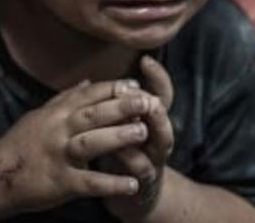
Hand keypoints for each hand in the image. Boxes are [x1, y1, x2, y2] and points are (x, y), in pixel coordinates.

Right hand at [0, 79, 151, 213]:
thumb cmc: (19, 144)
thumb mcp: (39, 115)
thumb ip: (65, 99)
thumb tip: (88, 81)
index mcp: (55, 114)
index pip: (88, 95)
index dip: (112, 89)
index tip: (136, 85)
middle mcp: (57, 131)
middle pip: (93, 114)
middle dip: (123, 107)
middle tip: (149, 102)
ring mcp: (58, 156)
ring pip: (91, 143)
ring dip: (119, 137)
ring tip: (144, 133)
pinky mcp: (60, 183)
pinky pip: (89, 182)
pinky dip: (112, 184)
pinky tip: (133, 184)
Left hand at [104, 56, 175, 221]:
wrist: (132, 194)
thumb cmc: (122, 153)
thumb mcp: (118, 126)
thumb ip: (111, 106)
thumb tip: (90, 79)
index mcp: (151, 119)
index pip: (163, 92)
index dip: (158, 77)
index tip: (145, 60)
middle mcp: (158, 136)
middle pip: (164, 115)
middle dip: (152, 104)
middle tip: (137, 95)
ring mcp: (156, 157)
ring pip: (159, 141)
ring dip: (143, 131)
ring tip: (130, 124)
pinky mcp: (148, 180)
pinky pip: (143, 168)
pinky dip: (131, 161)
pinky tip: (115, 152)